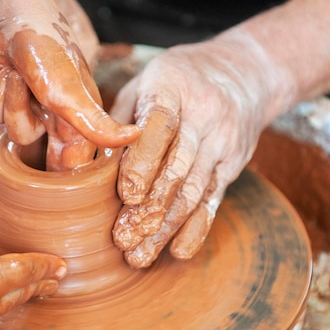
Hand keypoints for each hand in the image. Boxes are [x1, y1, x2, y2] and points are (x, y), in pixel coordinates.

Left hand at [0, 0, 138, 170]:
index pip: (80, 165)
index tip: (60, 190)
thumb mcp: (70, 95)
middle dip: (33, 144)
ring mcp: (36, 108)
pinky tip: (6, 76)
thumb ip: (98, 125)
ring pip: (19, 134)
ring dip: (12, 108)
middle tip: (32, 142)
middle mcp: (61, 116)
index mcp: (82, 118)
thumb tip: (135, 138)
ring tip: (17, 79)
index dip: (70, 180)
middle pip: (46, 155)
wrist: (8, 18)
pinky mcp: (13, 99)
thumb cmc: (46, 51)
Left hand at [111, 30, 292, 267]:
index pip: (161, 126)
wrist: (243, 73)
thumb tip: (86, 167)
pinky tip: (179, 251)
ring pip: (195, 191)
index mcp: (172, 88)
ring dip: (167, 227)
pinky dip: (197, 228)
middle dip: (151, 209)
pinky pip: (214, 200)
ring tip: (140, 256)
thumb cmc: (176, 81)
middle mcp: (204, 116)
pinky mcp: (233, 165)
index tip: (127, 196)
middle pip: (179, 168)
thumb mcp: (143, 84)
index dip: (144, 162)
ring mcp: (223, 143)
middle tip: (124, 240)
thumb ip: (117, 122)